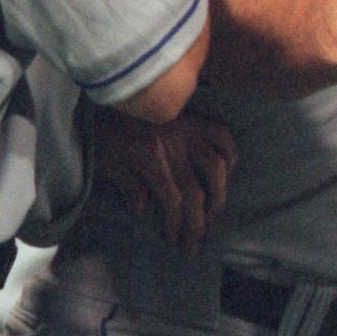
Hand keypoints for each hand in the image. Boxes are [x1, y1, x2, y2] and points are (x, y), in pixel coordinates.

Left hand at [95, 112, 235, 255]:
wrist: (115, 92)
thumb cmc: (106, 131)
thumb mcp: (107, 162)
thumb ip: (128, 185)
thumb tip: (145, 210)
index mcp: (149, 158)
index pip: (172, 200)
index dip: (176, 225)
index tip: (173, 241)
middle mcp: (174, 147)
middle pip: (196, 192)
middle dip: (198, 223)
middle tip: (195, 243)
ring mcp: (188, 132)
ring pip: (216, 167)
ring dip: (219, 194)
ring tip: (214, 213)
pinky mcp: (196, 120)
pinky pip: (223, 137)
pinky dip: (230, 155)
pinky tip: (227, 174)